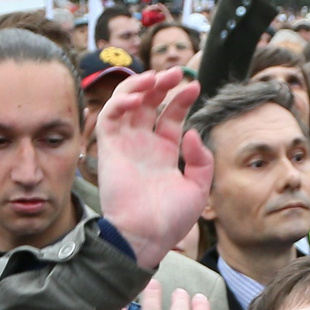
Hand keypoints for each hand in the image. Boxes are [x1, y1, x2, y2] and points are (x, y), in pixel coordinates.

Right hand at [93, 68, 212, 269]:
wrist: (145, 237)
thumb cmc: (170, 220)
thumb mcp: (198, 188)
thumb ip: (201, 160)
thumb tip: (192, 132)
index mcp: (163, 152)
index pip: (170, 115)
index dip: (181, 99)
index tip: (194, 87)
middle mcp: (143, 145)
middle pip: (149, 103)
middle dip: (161, 84)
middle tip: (176, 72)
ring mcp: (125, 145)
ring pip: (126, 103)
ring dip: (139, 85)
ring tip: (156, 77)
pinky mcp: (109, 148)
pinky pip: (109, 117)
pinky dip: (120, 102)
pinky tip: (138, 98)